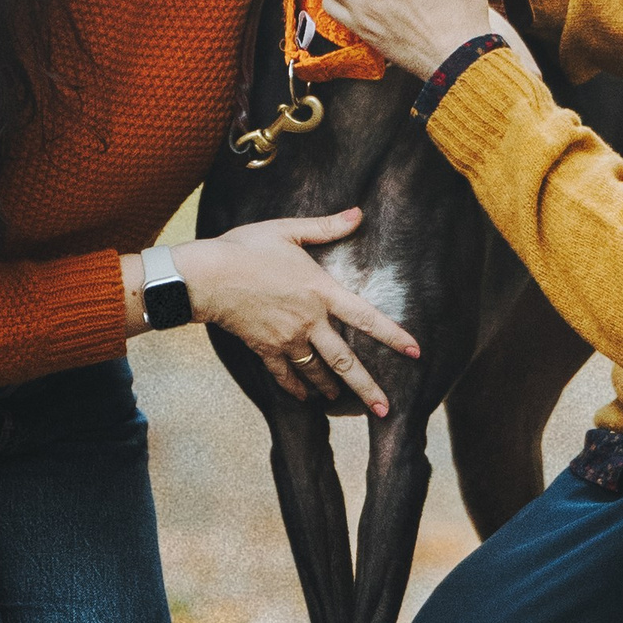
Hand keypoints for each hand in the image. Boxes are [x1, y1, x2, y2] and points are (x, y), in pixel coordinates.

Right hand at [176, 214, 418, 412]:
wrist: (206, 277)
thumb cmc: (246, 248)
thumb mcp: (288, 230)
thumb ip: (326, 227)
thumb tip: (358, 213)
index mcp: (320, 291)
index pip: (366, 318)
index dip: (393, 336)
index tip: (415, 353)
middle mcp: (309, 321)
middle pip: (345, 361)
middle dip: (368, 388)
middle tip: (386, 409)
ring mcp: (286, 339)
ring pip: (317, 372)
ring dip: (332, 389)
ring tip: (344, 402)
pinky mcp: (265, 349)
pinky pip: (285, 375)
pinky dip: (297, 388)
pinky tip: (305, 398)